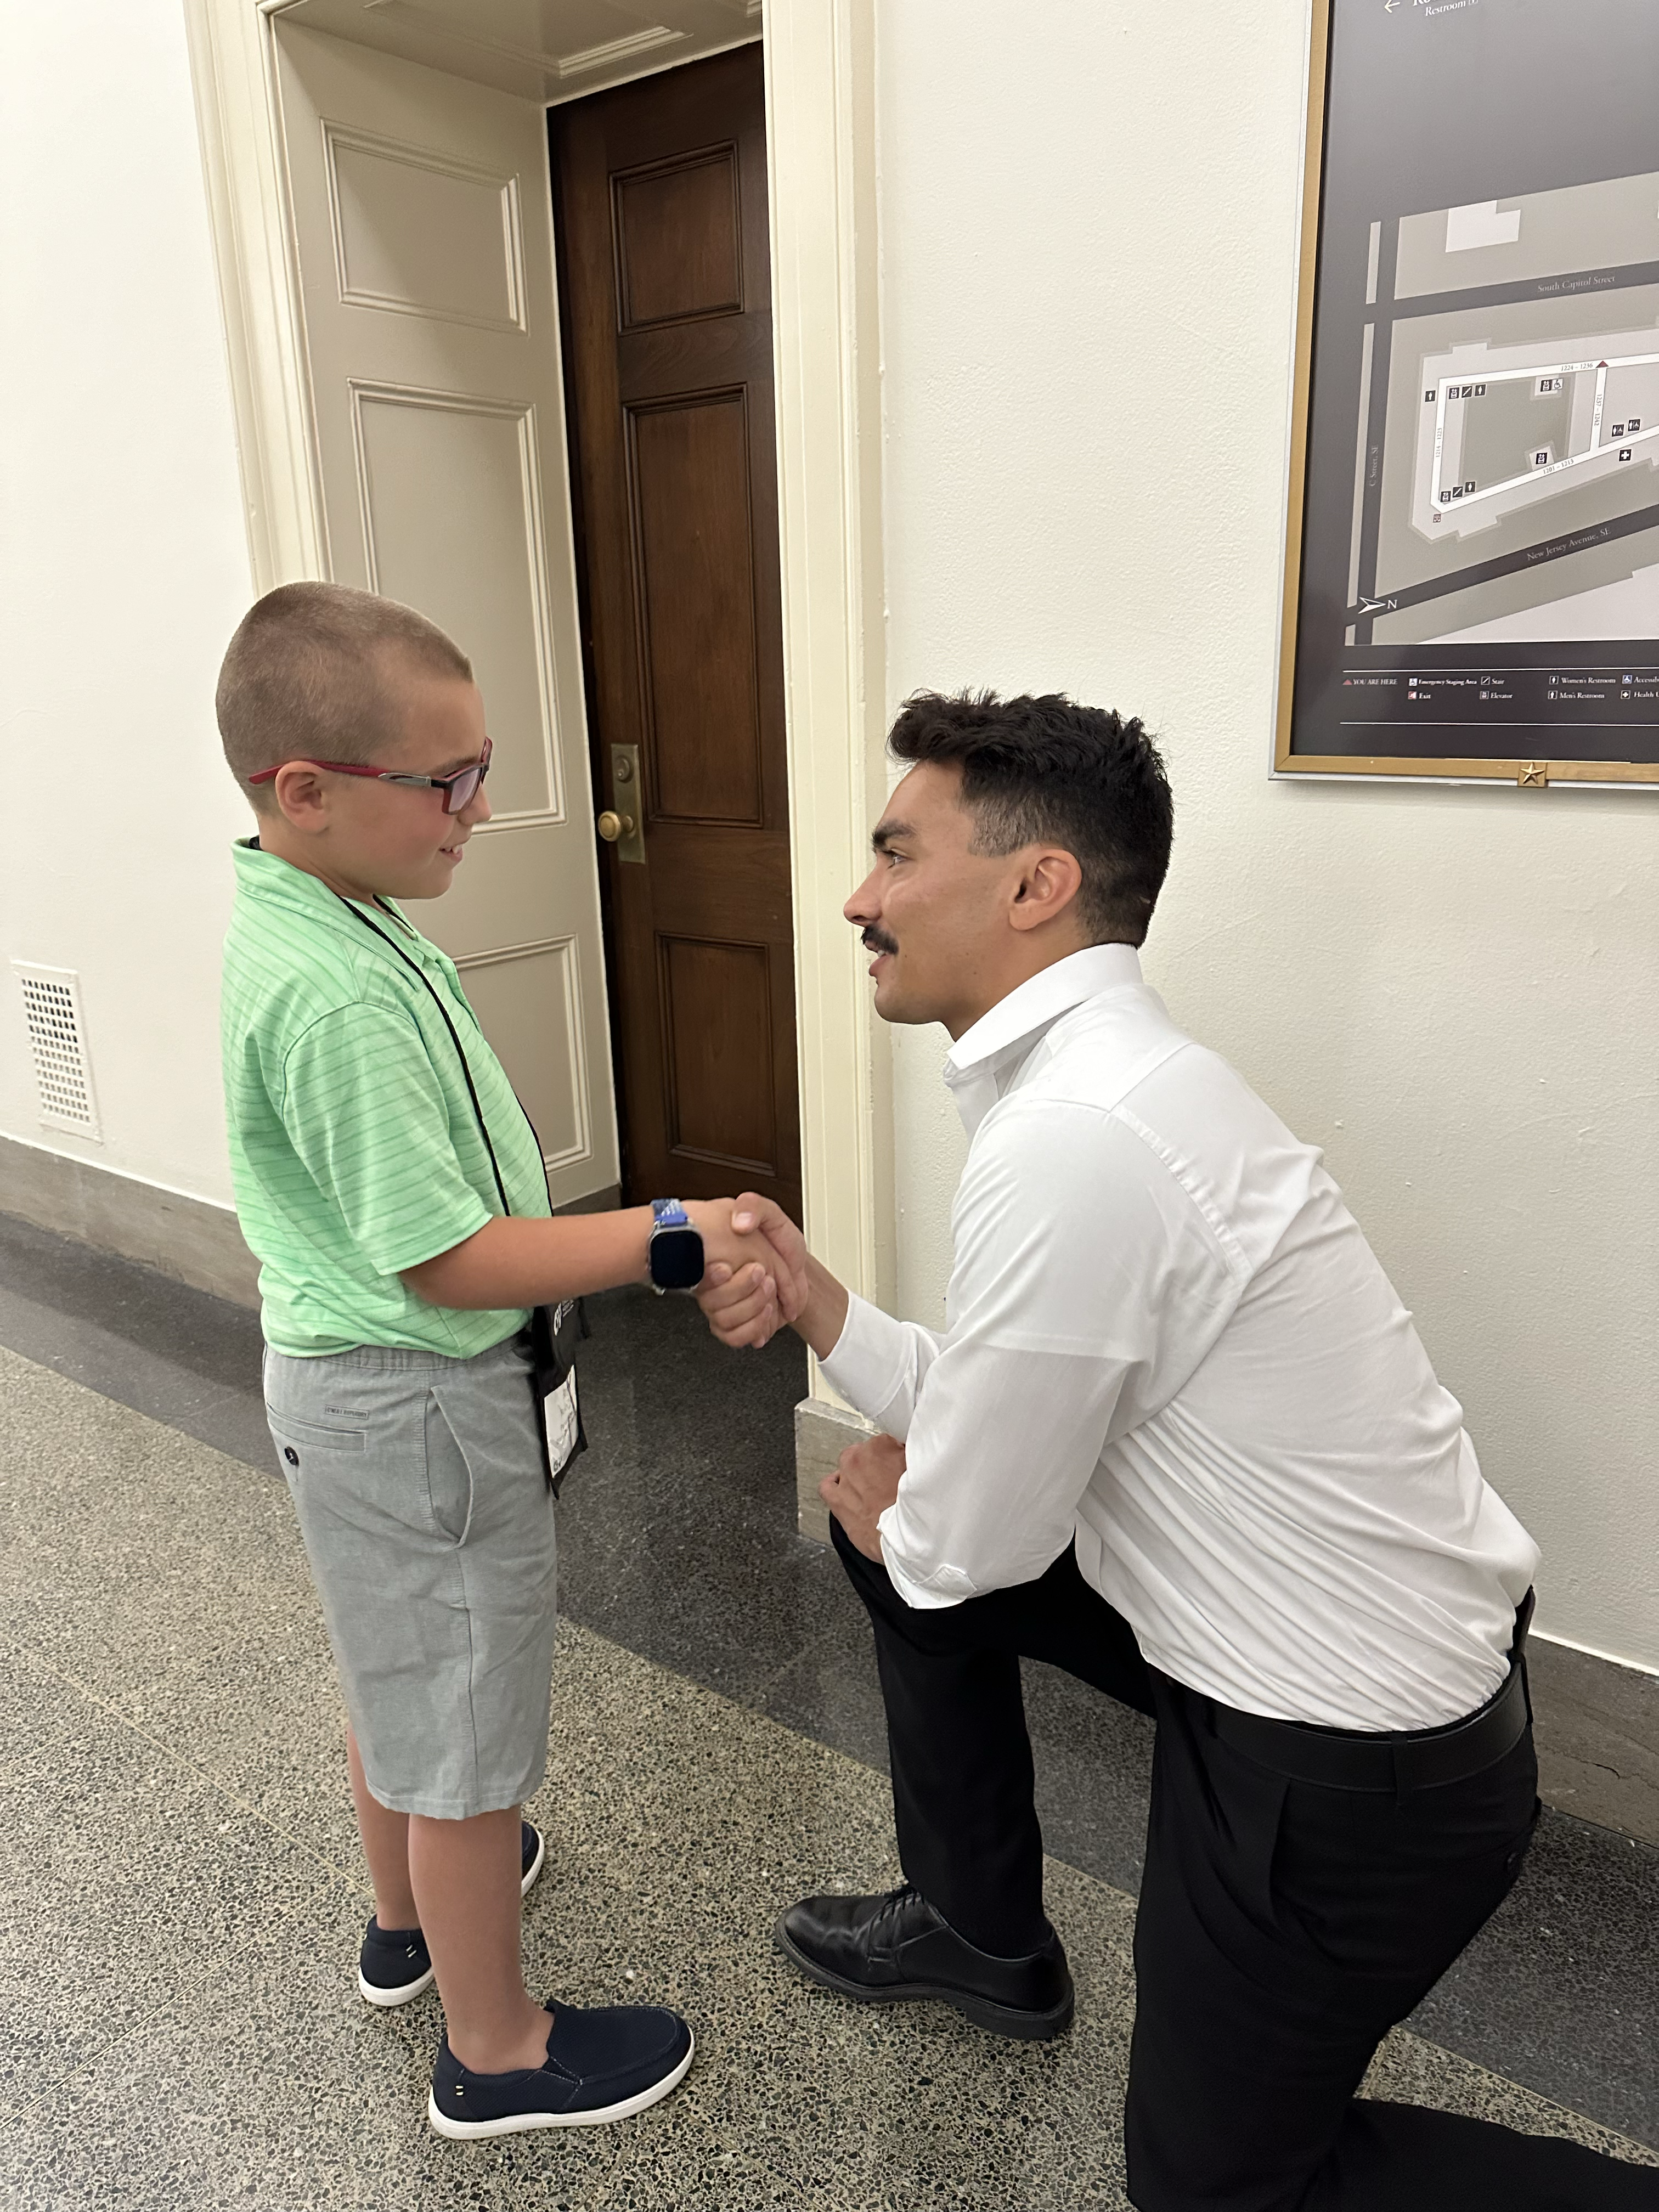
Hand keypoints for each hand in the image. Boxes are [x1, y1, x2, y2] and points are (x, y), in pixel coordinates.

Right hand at [693, 1195, 808, 1348]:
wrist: (796, 1263)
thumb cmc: (778, 1239)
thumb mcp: (768, 1213)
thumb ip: (753, 1207)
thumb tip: (740, 1221)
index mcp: (715, 1258)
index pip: (700, 1275)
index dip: (713, 1277)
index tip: (724, 1268)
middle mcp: (714, 1283)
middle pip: (712, 1302)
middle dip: (743, 1290)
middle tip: (763, 1276)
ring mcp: (723, 1305)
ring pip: (723, 1321)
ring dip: (752, 1309)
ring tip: (770, 1293)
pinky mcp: (736, 1323)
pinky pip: (733, 1337)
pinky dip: (753, 1329)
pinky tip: (767, 1313)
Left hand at [820, 1433, 904, 1560]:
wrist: (904, 1538)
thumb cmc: (916, 1507)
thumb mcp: (923, 1472)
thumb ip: (914, 1458)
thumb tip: (911, 1454)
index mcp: (882, 1445)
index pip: (887, 1442)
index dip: (895, 1456)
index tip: (901, 1466)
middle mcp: (860, 1457)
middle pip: (866, 1452)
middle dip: (876, 1464)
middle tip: (890, 1480)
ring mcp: (846, 1478)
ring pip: (847, 1465)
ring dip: (858, 1474)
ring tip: (872, 1488)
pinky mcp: (837, 1499)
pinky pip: (827, 1486)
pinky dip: (834, 1486)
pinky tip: (844, 1490)